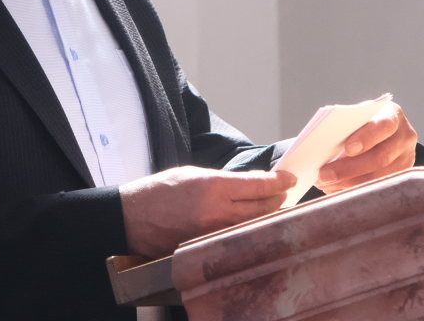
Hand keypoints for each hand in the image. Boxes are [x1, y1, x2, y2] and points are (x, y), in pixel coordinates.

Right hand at [118, 166, 295, 257]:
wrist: (134, 217)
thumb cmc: (161, 190)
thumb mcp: (193, 174)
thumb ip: (224, 180)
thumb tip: (252, 184)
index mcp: (213, 187)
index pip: (259, 186)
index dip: (279, 181)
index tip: (289, 178)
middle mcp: (217, 212)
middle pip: (263, 208)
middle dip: (277, 198)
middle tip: (284, 192)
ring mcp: (215, 234)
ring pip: (255, 225)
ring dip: (267, 215)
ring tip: (274, 207)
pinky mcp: (210, 249)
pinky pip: (239, 238)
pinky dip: (249, 229)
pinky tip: (253, 223)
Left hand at [316, 102, 417, 193]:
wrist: (384, 130)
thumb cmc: (363, 121)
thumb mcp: (358, 117)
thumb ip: (346, 126)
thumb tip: (321, 147)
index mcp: (392, 115)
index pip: (384, 125)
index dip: (367, 138)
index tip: (347, 148)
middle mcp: (404, 137)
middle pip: (380, 157)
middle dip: (349, 168)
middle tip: (324, 175)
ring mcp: (406, 159)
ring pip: (378, 177)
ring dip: (348, 183)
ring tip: (325, 184)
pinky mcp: (401, 176)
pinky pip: (377, 187)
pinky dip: (354, 189)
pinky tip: (336, 189)